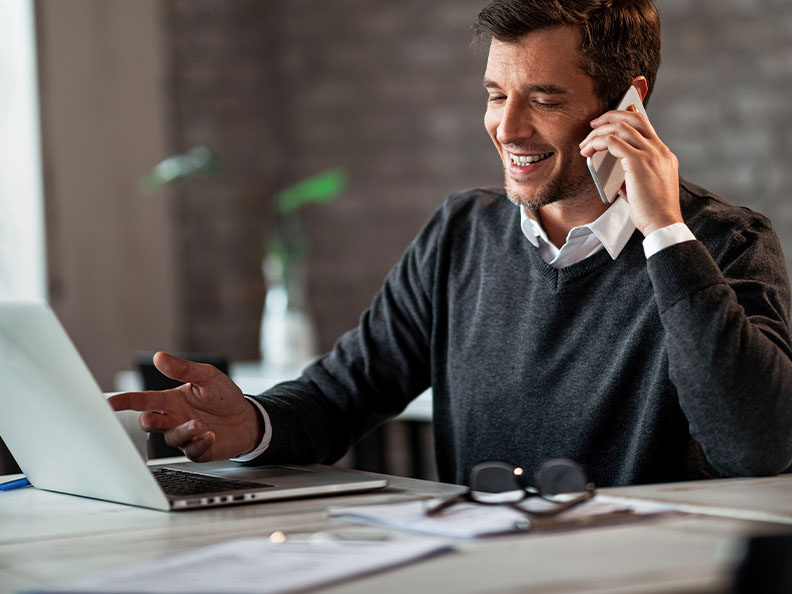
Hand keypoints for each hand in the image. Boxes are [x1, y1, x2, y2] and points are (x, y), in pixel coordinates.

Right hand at [107, 352, 262, 461]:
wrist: (247, 417)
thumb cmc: (223, 396)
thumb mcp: (207, 376)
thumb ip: (184, 369)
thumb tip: (160, 356)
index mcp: (171, 400)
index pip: (143, 400)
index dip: (125, 401)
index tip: (109, 402)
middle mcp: (174, 419)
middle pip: (150, 423)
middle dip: (148, 421)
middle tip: (150, 418)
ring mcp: (185, 436)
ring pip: (171, 438)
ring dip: (182, 431)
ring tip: (197, 423)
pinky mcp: (199, 449)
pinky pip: (192, 451)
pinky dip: (199, 443)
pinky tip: (210, 435)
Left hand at [579, 104, 682, 235]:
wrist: (663, 222)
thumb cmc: (653, 211)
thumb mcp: (644, 188)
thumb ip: (632, 176)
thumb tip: (616, 175)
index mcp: (663, 154)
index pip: (645, 125)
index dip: (626, 116)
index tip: (609, 119)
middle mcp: (658, 150)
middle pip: (634, 118)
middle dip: (610, 116)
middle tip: (593, 124)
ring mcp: (650, 153)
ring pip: (620, 127)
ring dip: (598, 132)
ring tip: (585, 143)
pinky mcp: (638, 161)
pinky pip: (612, 141)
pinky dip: (597, 143)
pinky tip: (588, 151)